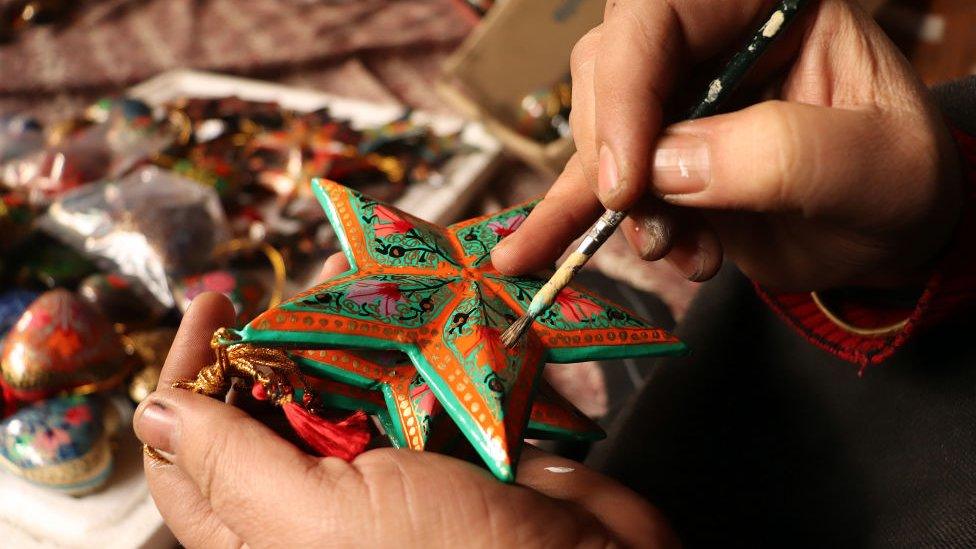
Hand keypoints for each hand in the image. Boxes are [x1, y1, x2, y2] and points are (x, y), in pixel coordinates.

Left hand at [134, 259, 677, 547]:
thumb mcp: (319, 519)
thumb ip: (231, 465)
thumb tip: (151, 411)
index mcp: (268, 529)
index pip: (188, 452)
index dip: (186, 373)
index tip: (212, 302)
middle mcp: (318, 501)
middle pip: (268, 406)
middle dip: (277, 334)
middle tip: (299, 280)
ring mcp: (387, 469)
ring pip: (345, 383)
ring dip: (350, 325)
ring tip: (362, 276)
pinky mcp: (447, 442)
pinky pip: (412, 381)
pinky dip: (414, 339)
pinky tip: (422, 300)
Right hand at [492, 0, 962, 291]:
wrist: (885, 238)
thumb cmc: (895, 185)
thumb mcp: (872, 167)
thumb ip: (779, 155)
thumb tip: (664, 168)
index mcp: (762, 5)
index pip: (662, 15)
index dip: (628, 88)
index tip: (629, 182)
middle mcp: (706, 44)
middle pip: (611, 72)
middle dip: (621, 160)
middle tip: (658, 227)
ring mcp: (673, 102)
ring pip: (594, 133)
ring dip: (615, 208)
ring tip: (677, 254)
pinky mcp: (653, 162)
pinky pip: (591, 184)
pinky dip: (561, 222)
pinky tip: (525, 255)